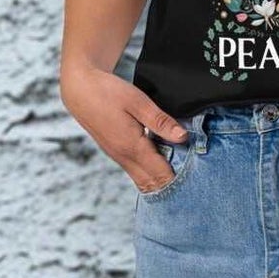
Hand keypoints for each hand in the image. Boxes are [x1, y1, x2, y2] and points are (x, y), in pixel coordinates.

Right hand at [59, 61, 189, 192]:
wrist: (80, 90)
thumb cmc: (108, 92)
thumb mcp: (138, 102)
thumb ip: (161, 122)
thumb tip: (183, 138)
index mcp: (132, 147)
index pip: (161, 175)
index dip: (180, 181)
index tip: (198, 181)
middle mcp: (124, 158)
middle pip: (153, 185)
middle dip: (172, 188)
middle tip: (194, 184)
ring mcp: (119, 158)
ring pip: (144, 181)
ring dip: (162, 182)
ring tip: (183, 178)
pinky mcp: (117, 154)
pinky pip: (137, 172)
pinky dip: (151, 174)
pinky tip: (165, 166)